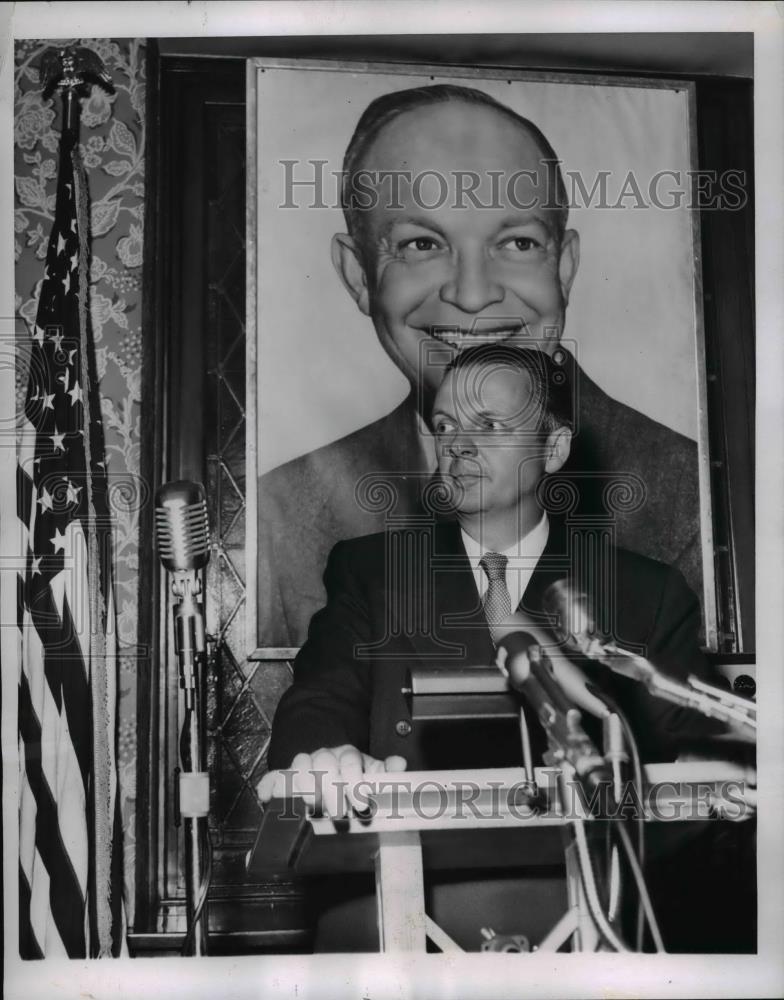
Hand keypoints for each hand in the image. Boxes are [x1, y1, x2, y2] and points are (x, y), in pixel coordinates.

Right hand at [257, 744, 406, 817]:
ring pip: (299, 764)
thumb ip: (386, 770)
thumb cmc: (353, 776)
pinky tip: (266, 795)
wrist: (331, 766)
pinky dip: (269, 784)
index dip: (356, 782)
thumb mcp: (373, 772)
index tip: (362, 804)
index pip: (351, 761)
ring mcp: (304, 764)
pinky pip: (274, 776)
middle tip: (339, 812)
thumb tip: (400, 764)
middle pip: (325, 764)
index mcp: (347, 755)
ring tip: (309, 804)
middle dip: (332, 789)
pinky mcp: (286, 776)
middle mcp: (324, 756)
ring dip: (303, 784)